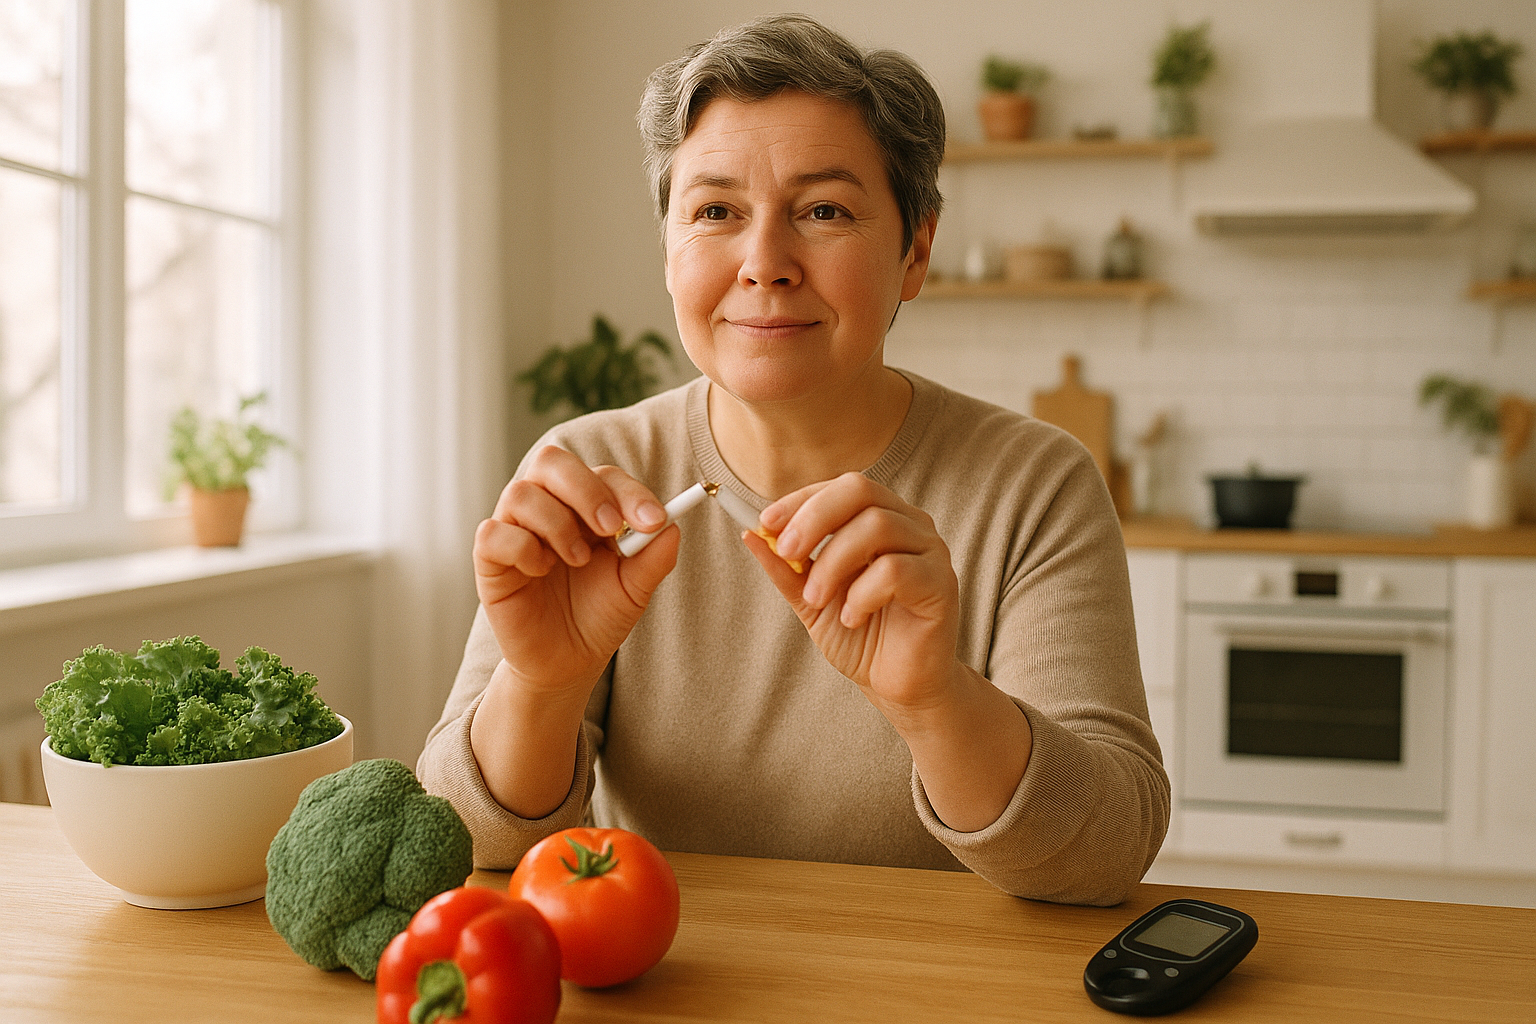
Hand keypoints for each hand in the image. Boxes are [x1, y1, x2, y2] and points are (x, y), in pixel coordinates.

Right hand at [473, 446, 678, 703]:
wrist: (568, 662)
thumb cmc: (599, 616)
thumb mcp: (634, 588)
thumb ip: (654, 557)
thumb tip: (672, 525)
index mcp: (586, 507)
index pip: (603, 475)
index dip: (629, 492)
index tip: (653, 521)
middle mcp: (548, 507)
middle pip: (552, 461)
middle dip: (586, 490)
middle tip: (609, 527)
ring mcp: (516, 529)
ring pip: (521, 492)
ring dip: (557, 524)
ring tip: (577, 560)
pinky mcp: (490, 559)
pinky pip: (493, 533)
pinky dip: (522, 548)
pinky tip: (540, 571)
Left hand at [744, 473, 967, 720]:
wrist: (897, 686)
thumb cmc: (860, 635)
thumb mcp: (811, 599)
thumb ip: (786, 568)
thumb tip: (750, 534)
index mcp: (881, 517)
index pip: (843, 486)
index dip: (802, 500)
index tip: (766, 523)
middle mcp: (910, 524)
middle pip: (861, 489)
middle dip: (814, 518)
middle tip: (788, 552)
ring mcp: (930, 551)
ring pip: (877, 526)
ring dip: (833, 563)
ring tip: (817, 600)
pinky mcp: (942, 584)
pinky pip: (895, 570)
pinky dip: (861, 594)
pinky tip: (852, 617)